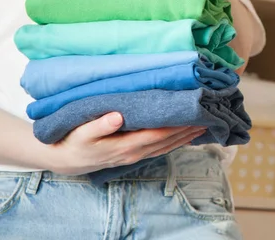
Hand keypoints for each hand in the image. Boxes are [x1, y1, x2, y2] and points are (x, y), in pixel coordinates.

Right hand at [48, 112, 205, 174]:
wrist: (66, 160)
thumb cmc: (74, 142)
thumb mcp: (81, 133)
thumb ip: (99, 125)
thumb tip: (117, 116)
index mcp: (125, 146)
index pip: (158, 134)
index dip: (177, 126)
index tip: (193, 115)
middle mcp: (134, 153)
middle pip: (167, 141)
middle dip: (188, 130)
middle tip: (208, 116)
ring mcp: (135, 156)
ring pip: (166, 146)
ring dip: (185, 137)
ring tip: (203, 125)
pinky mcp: (133, 155)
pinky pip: (160, 149)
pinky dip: (175, 142)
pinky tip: (184, 136)